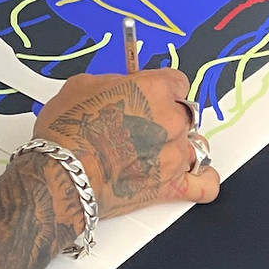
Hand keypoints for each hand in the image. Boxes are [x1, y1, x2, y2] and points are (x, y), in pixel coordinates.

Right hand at [33, 70, 219, 219]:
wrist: (63, 174)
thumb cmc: (68, 132)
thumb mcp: (82, 86)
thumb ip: (112, 83)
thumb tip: (119, 85)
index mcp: (154, 90)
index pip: (177, 81)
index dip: (162, 87)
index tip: (153, 93)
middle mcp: (171, 120)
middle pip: (186, 112)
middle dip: (167, 116)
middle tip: (143, 124)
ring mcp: (175, 155)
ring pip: (195, 144)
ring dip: (178, 145)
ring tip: (156, 150)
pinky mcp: (172, 186)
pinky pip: (205, 185)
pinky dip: (203, 180)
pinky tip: (193, 175)